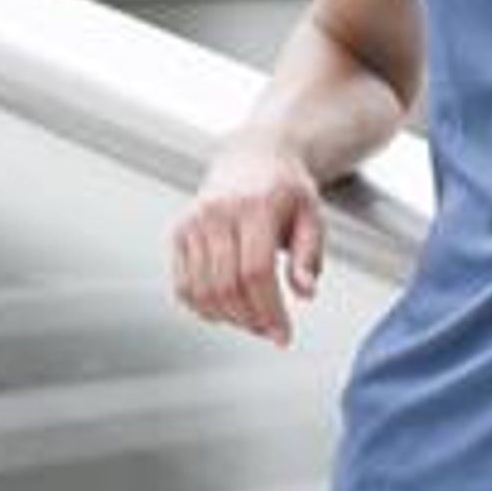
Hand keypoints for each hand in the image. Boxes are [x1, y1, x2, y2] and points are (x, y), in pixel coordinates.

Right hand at [170, 132, 325, 345]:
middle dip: (251, 319)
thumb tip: (305, 291)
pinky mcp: (179, 232)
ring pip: (202, 290)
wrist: (252, 156)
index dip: (269, 310)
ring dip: (228, 318)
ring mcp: (193, 222)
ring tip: (251, 321)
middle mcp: (217, 212)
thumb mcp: (312, 216)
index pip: (256, 271)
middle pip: (227, 285)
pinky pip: (183, 284)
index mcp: (254, 206)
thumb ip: (309, 256)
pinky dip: (201, 307)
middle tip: (271, 332)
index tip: (284, 333)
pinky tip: (225, 310)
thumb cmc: (284, 188)